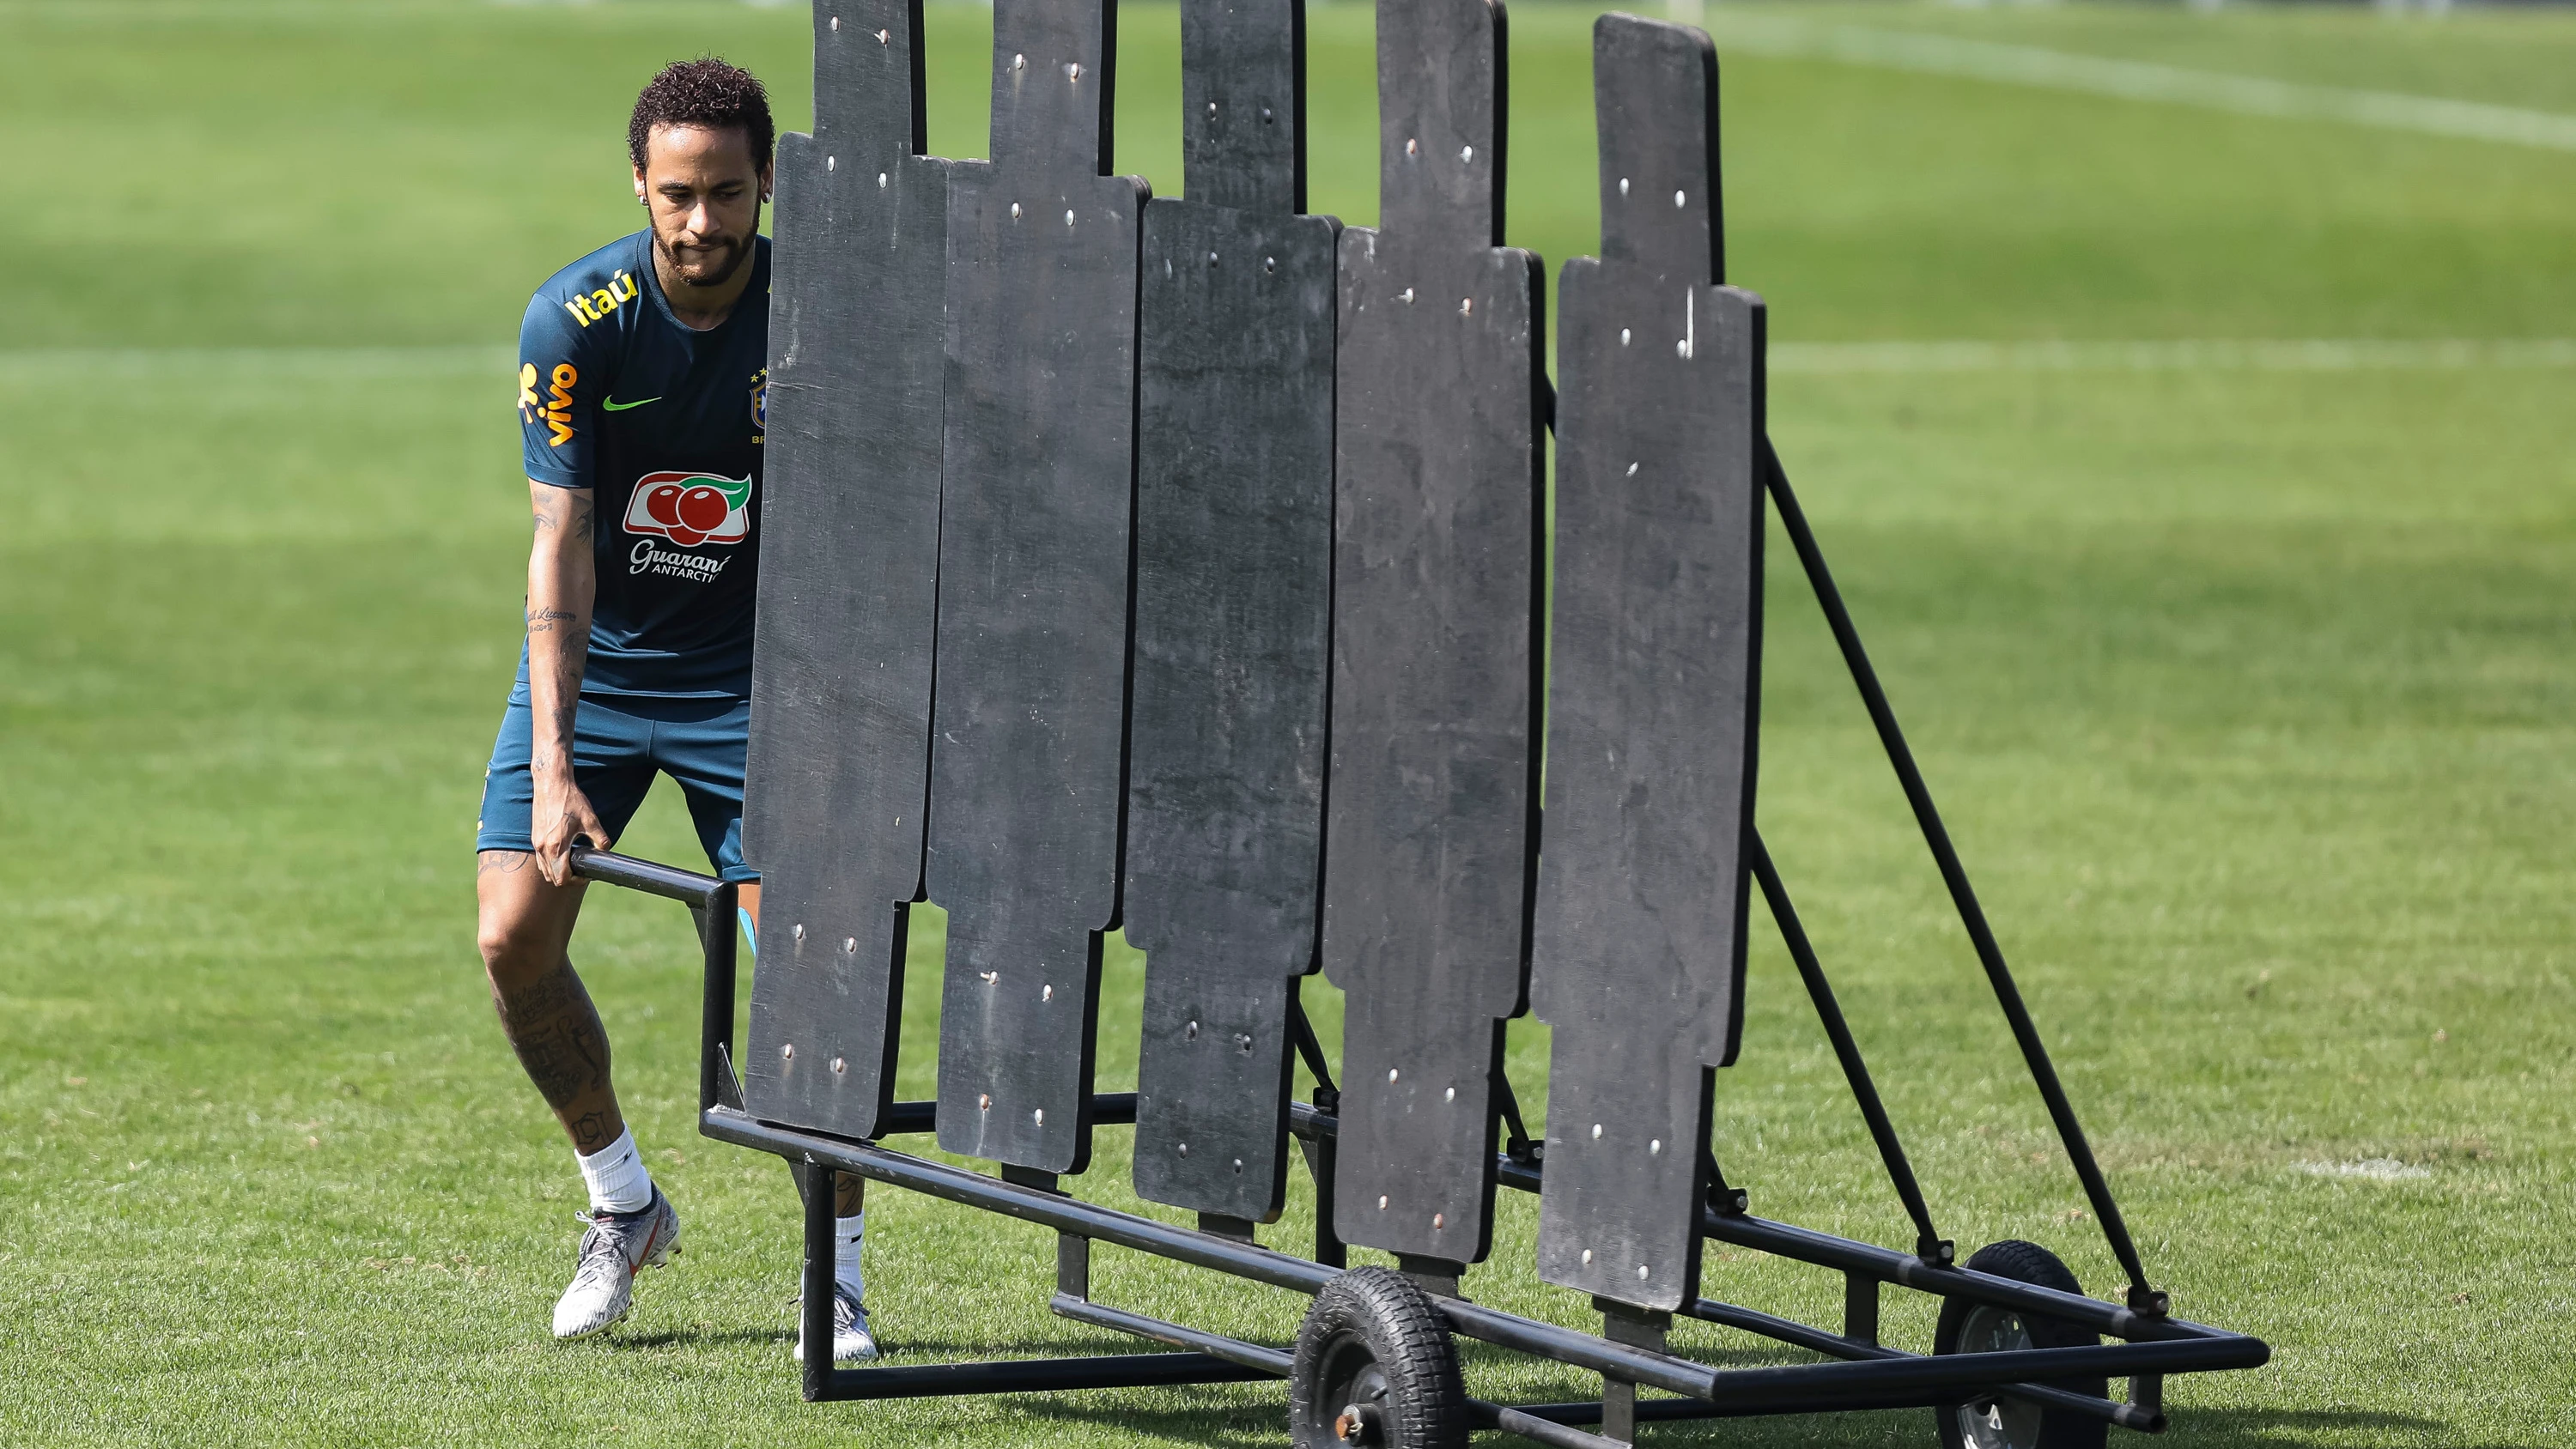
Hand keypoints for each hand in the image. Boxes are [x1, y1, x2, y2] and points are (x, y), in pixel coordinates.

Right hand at [531, 761, 611, 886]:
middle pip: (552, 878)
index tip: (586, 874)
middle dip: (567, 878)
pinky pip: (540, 858)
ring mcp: (536, 842)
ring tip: (572, 862)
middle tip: (581, 869)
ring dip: (557, 871)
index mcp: (557, 846)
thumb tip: (605, 851)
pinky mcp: (534, 836)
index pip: (562, 878)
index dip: (577, 880)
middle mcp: (543, 847)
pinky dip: (550, 862)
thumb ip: (600, 839)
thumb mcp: (591, 820)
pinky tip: (562, 852)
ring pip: (544, 869)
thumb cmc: (570, 800)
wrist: (552, 783)